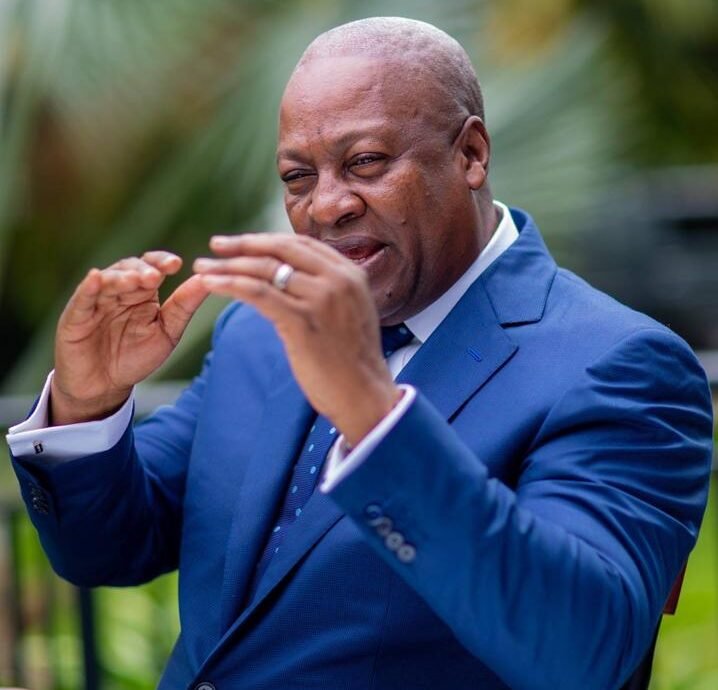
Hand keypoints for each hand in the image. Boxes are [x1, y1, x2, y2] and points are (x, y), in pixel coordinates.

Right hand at [51, 252, 208, 424]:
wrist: (105, 386)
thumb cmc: (136, 357)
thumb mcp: (167, 332)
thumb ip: (184, 306)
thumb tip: (207, 280)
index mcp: (143, 293)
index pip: (152, 266)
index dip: (161, 261)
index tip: (176, 264)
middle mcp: (120, 292)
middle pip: (130, 269)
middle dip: (143, 270)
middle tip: (155, 276)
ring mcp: (97, 302)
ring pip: (108, 281)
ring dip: (121, 278)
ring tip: (135, 280)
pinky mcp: (76, 317)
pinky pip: (82, 298)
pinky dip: (88, 287)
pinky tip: (96, 278)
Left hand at [194, 234, 400, 444]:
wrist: (365, 395)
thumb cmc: (354, 362)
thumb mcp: (350, 313)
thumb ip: (329, 291)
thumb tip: (296, 281)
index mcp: (350, 274)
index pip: (301, 244)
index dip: (267, 240)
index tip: (242, 242)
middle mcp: (338, 279)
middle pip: (281, 248)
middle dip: (243, 244)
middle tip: (215, 245)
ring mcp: (321, 298)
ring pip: (265, 269)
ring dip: (227, 266)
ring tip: (202, 268)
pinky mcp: (302, 321)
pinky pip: (258, 293)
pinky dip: (230, 284)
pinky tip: (210, 284)